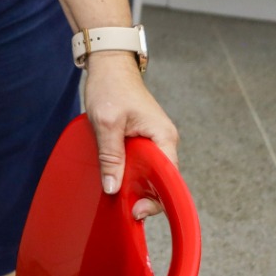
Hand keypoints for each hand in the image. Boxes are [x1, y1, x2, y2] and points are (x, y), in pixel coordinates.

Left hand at [83, 52, 179, 219]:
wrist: (108, 65)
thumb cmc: (110, 87)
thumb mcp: (106, 122)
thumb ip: (110, 156)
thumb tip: (113, 188)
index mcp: (163, 137)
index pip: (169, 178)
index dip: (156, 198)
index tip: (136, 210)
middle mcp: (163, 141)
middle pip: (161, 179)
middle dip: (144, 196)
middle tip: (124, 208)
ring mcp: (153, 140)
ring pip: (149, 172)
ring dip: (135, 185)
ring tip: (118, 198)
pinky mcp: (141, 138)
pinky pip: (140, 162)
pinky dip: (129, 173)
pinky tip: (116, 180)